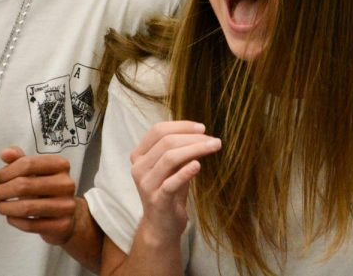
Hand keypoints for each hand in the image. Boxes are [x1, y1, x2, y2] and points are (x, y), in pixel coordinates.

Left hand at [0, 147, 77, 245]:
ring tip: (0, 206)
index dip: (6, 172)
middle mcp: (66, 183)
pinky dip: (15, 221)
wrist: (69, 214)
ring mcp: (66, 205)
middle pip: (24, 185)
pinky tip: (10, 216)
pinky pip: (30, 225)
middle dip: (3, 190)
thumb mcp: (36, 171)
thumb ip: (20, 160)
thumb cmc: (47, 189)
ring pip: (26, 207)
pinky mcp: (62, 225)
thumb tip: (5, 153)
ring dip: (6, 207)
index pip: (28, 163)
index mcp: (60, 165)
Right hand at [130, 121, 220, 245]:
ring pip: (169, 158)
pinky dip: (185, 172)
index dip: (181, 126)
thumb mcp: (172, 167)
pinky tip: (198, 166)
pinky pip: (171, 183)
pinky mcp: (156, 200)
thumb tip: (201, 132)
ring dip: (195, 149)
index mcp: (139, 155)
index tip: (202, 128)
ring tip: (213, 147)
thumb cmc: (169, 191)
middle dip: (192, 138)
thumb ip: (179, 150)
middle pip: (166, 142)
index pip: (158, 130)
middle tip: (213, 140)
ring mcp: (146, 184)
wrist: (161, 226)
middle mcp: (138, 168)